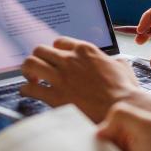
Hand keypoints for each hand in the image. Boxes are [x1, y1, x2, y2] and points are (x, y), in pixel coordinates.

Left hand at [19, 37, 141, 121]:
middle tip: (40, 69)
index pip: (60, 42)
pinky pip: (29, 88)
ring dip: (28, 71)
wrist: (120, 108)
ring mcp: (60, 77)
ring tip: (32, 79)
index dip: (55, 51)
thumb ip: (113, 61)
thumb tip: (114, 62)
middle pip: (40, 50)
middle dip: (38, 59)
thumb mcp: (122, 67)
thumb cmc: (124, 90)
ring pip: (30, 64)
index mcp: (85, 50)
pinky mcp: (54, 96)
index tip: (55, 59)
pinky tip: (29, 93)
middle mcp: (69, 60)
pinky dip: (26, 90)